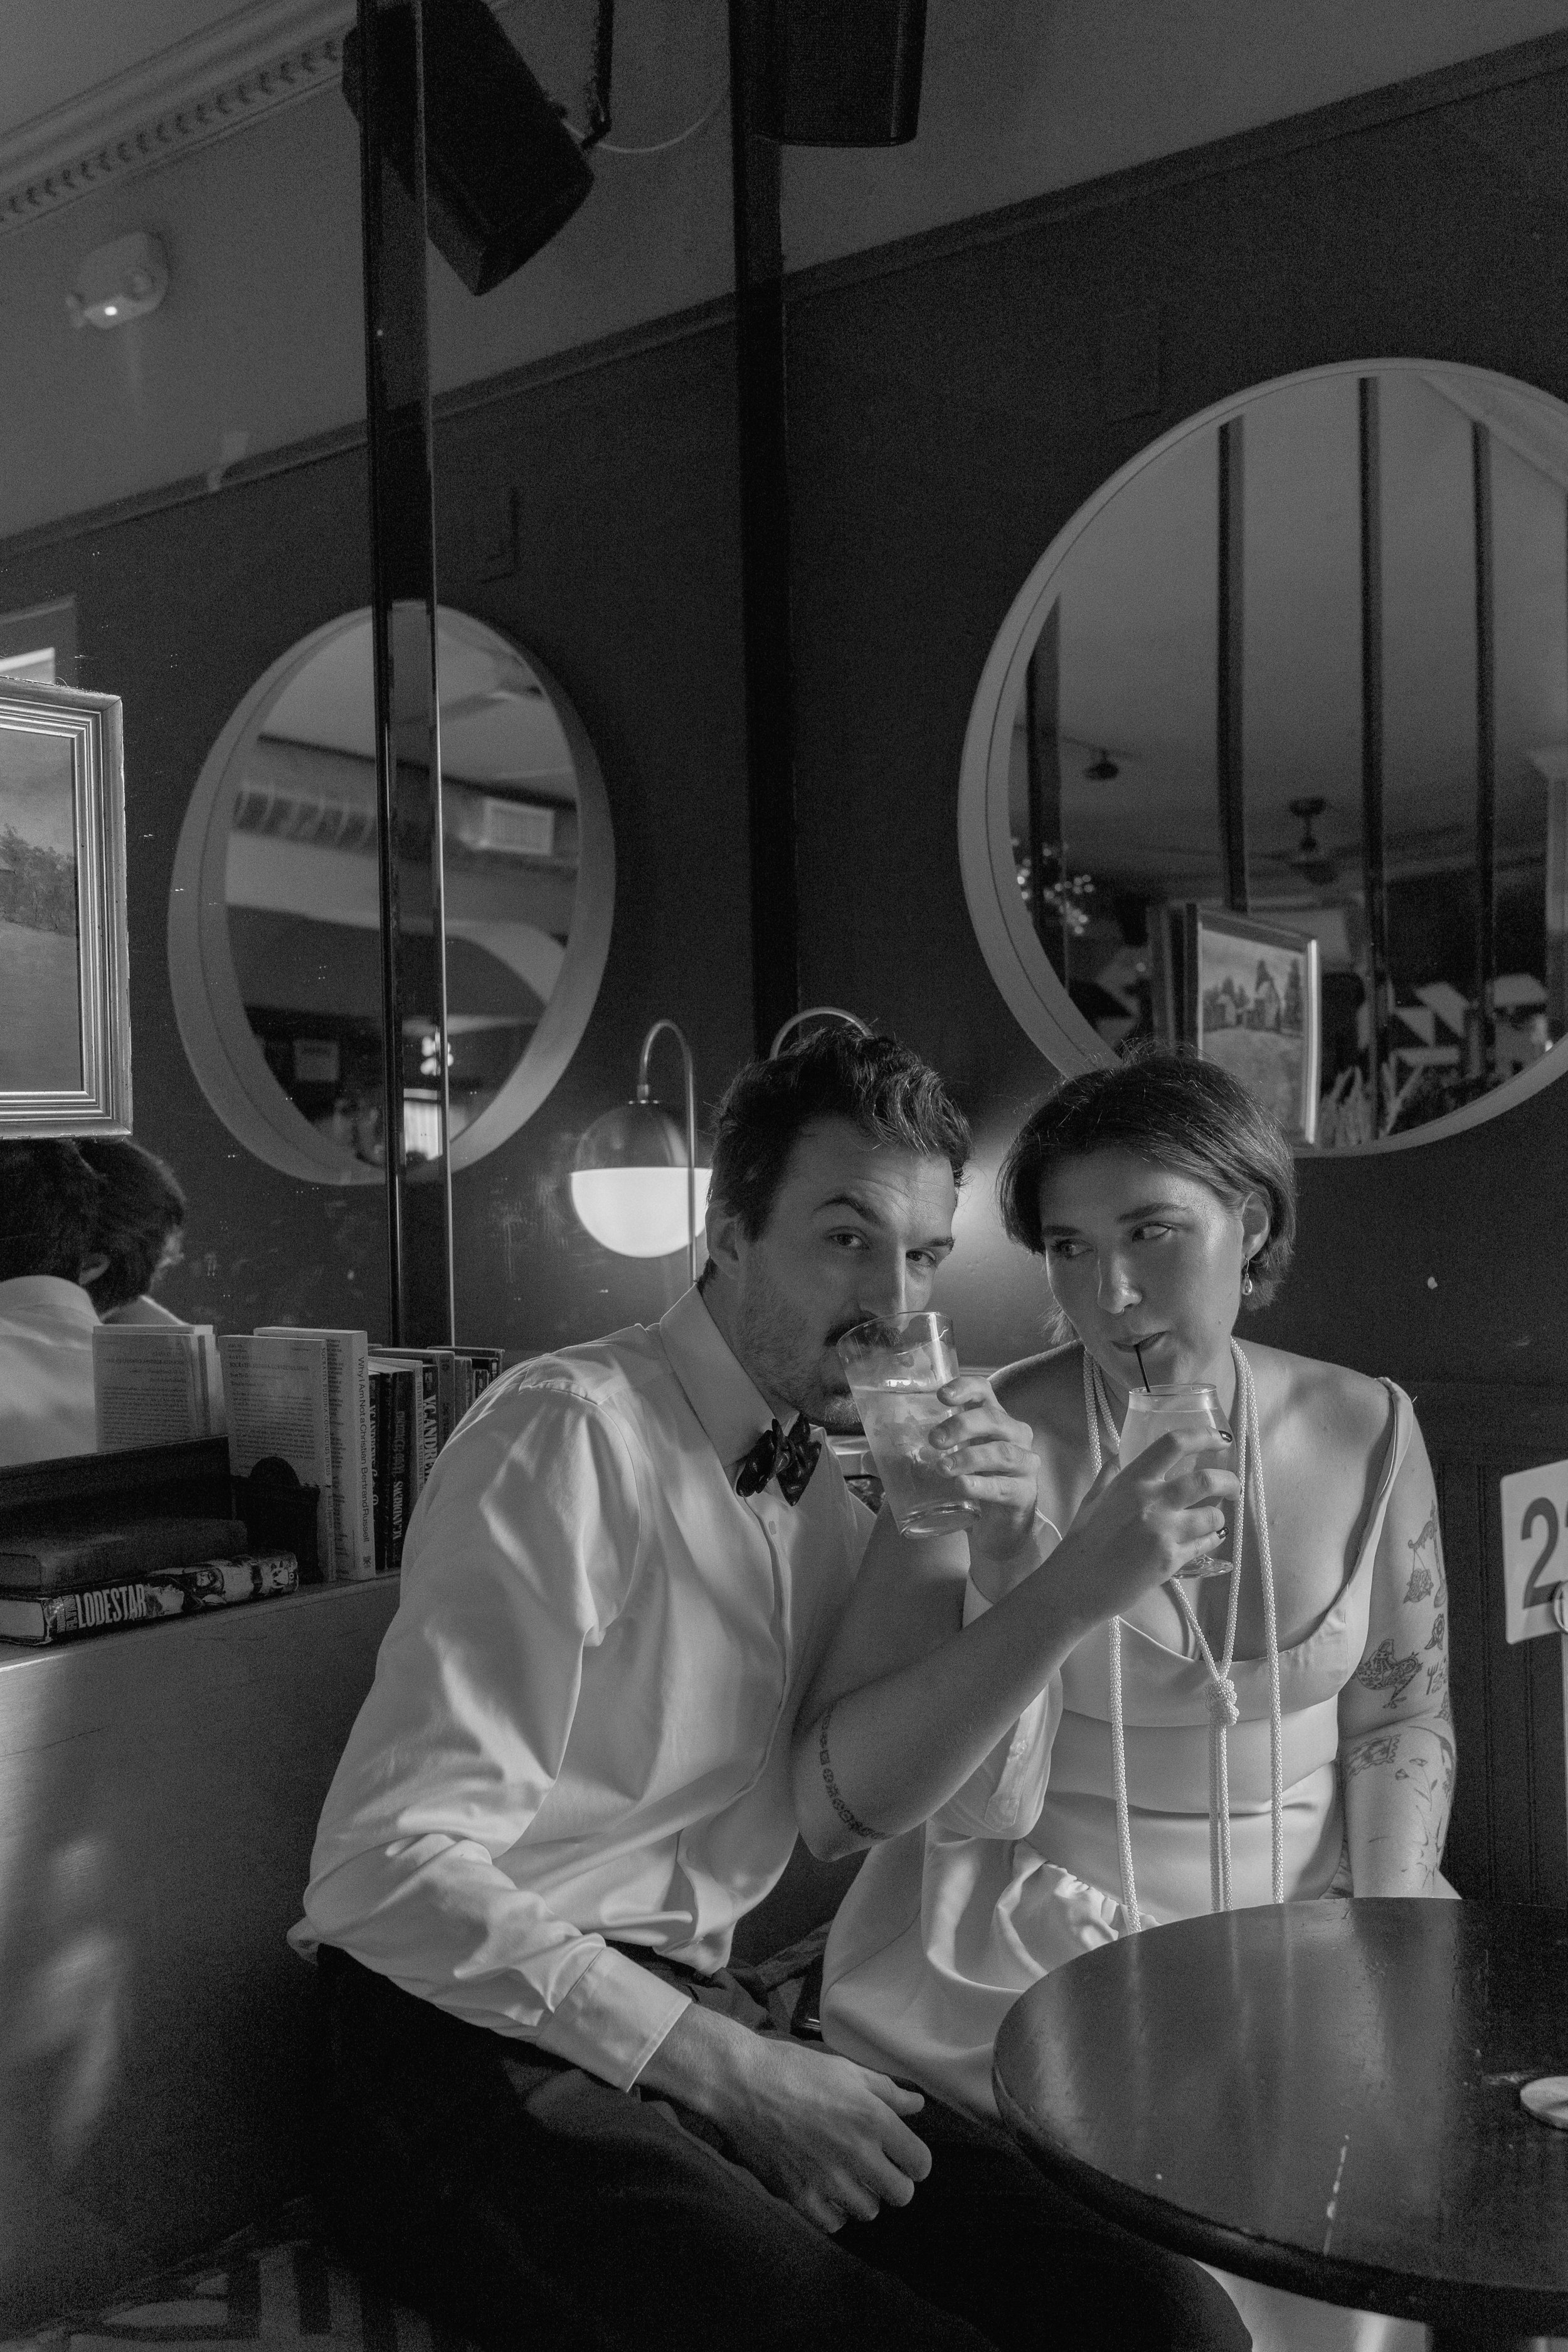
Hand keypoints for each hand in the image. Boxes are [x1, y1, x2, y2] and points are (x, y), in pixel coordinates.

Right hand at [642, 2007, 929, 2231]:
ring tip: (844, 2173)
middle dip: (892, 2181)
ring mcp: (827, 2179)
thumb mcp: (846, 2070)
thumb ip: (887, 2091)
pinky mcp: (799, 2196)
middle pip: (901, 2195)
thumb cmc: (795, 2069)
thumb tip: (917, 2105)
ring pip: (868, 2212)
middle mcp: (857, 2154)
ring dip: (862, 2195)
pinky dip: (833, 2210)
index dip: (913, 2160)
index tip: (900, 2155)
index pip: (920, 2164)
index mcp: (873, 2119)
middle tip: (874, 2167)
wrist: (741, 2083)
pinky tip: (823, 2187)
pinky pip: (834, 2224)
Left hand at [926, 1376, 1039, 1563]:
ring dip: (969, 1457)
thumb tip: (868, 1458)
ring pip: (1002, 1452)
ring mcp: (1024, 1464)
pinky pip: (1005, 1486)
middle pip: (993, 1419)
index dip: (965, 1388)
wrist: (997, 1530)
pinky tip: (963, 1487)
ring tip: (942, 1467)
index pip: (984, 1392)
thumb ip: (911, 1459)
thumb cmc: (971, 1486)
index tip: (941, 1396)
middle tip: (933, 1440)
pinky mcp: (1024, 1493)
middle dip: (961, 1425)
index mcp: (993, 1420)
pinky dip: (982, 1486)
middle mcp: (1014, 1436)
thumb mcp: (947, 1464)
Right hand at [1053, 1433, 1237, 1623]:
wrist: (1077, 1584)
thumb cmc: (1082, 1541)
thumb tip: (1121, 1452)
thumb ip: (1111, 1474)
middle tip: (1233, 1487)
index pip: (1173, 1444)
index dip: (1203, 1437)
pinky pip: (1205, 1544)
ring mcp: (1163, 1531)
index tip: (1221, 1439)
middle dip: (1229, 1482)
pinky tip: (1207, 1539)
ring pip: (1212, 1516)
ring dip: (1218, 1517)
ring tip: (1213, 1520)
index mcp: (1132, 1480)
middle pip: (1206, 1480)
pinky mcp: (1171, 1560)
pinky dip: (1211, 1540)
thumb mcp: (1094, 1498)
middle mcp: (1151, 1500)